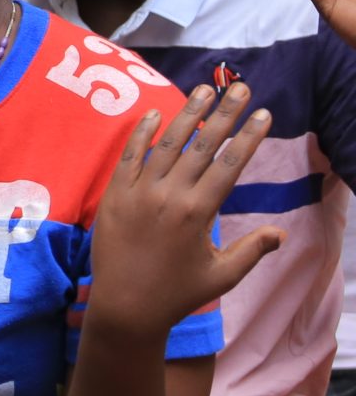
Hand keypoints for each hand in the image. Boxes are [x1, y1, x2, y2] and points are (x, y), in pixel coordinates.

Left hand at [85, 80, 279, 339]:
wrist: (125, 307)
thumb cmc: (178, 294)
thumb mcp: (223, 275)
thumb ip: (252, 250)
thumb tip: (281, 232)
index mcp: (199, 213)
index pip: (229, 164)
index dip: (248, 136)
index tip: (264, 113)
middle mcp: (169, 196)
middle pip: (202, 146)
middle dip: (225, 114)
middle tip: (240, 87)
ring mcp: (139, 193)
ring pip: (166, 144)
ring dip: (187, 114)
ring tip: (203, 90)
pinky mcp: (114, 195)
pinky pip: (129, 157)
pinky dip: (141, 133)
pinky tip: (155, 113)